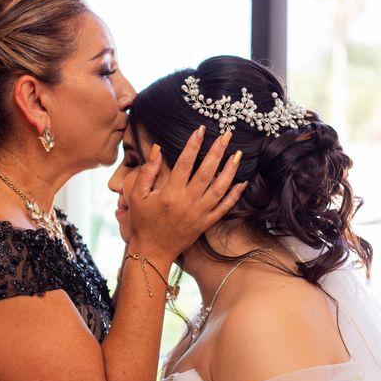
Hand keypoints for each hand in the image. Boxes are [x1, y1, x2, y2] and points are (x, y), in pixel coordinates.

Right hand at [126, 126, 245, 260]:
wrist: (152, 251)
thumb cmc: (142, 222)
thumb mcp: (137, 196)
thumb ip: (147, 171)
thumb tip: (157, 148)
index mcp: (170, 193)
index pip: (185, 163)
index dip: (193, 144)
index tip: (201, 130)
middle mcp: (187, 202)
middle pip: (206, 172)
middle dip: (217, 151)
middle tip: (227, 135)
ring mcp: (199, 214)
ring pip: (219, 188)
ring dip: (230, 170)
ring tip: (237, 154)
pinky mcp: (206, 223)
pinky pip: (224, 208)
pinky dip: (234, 195)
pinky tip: (242, 182)